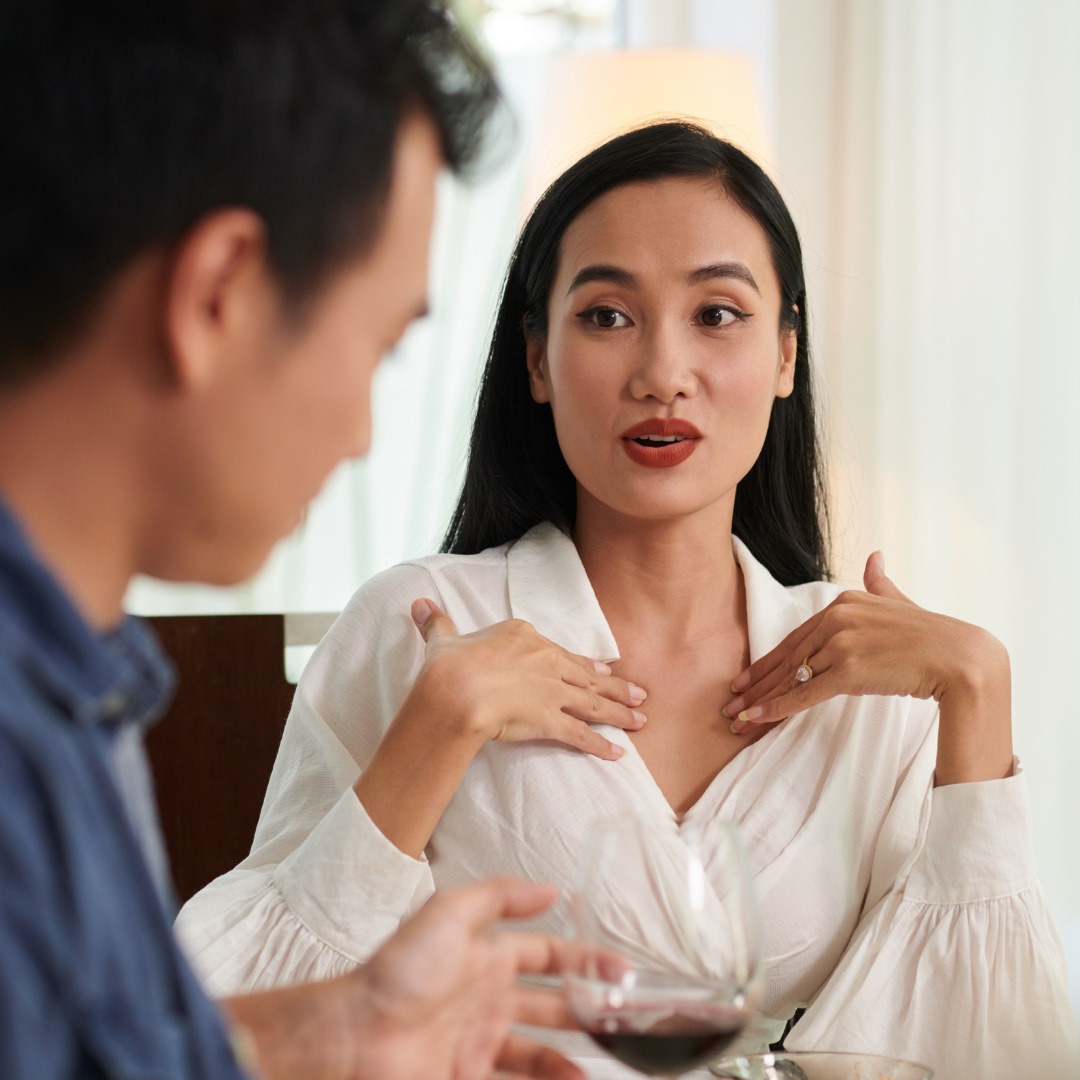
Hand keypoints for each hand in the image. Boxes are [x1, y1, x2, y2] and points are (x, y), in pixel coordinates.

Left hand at [226, 877, 585, 1079]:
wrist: (359, 1033)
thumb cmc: (401, 970)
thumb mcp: (450, 913)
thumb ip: (501, 896)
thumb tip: (552, 888)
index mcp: (487, 956)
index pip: (547, 955)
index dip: (584, 960)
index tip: (621, 973)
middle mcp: (488, 998)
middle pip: (551, 1005)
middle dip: (588, 1011)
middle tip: (624, 1024)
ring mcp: (479, 1042)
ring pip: (540, 1052)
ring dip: (571, 1057)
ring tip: (601, 1064)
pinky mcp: (469, 1076)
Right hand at [410, 598, 645, 760]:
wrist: (455, 691)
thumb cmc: (448, 664)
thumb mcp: (442, 639)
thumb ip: (436, 623)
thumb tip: (420, 604)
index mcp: (523, 636)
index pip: (560, 651)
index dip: (583, 663)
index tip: (602, 669)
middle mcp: (545, 661)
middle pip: (586, 677)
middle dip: (615, 688)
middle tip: (639, 694)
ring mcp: (551, 691)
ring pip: (593, 703)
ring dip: (619, 713)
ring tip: (641, 720)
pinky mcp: (551, 720)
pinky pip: (582, 735)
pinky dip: (602, 745)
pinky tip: (619, 754)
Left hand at [720, 552, 1012, 784]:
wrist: (962, 659)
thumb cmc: (933, 637)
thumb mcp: (900, 603)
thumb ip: (881, 584)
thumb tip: (874, 556)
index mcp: (845, 601)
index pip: (796, 638)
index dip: (768, 661)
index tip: (745, 679)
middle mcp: (838, 618)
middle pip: (788, 657)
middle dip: (755, 683)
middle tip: (729, 702)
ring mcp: (842, 644)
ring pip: (791, 677)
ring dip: (760, 701)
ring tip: (735, 718)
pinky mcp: (849, 671)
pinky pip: (804, 693)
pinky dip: (777, 708)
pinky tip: (755, 720)